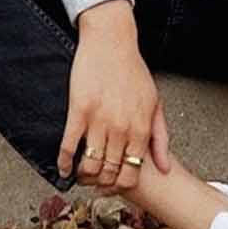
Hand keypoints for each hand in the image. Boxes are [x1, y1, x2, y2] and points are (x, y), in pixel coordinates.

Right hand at [59, 7, 172, 188]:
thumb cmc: (133, 72)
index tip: (113, 186)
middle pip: (109, 173)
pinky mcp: (78, 110)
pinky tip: (63, 168)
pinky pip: (68, 145)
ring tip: (80, 175)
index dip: (120, 186)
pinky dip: (64, 162)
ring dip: (83, 175)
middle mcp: (121, 128)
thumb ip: (160, 138)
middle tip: (95, 184)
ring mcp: (99, 120)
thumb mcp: (155, 105)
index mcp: (141, 128)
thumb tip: (164, 168)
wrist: (112, 42)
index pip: (131, 173)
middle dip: (101, 184)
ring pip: (89, 164)